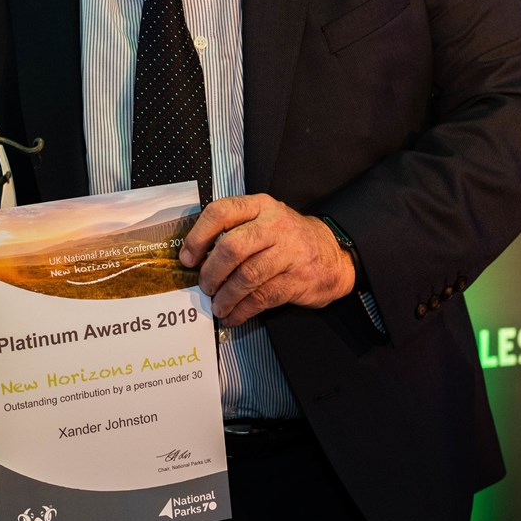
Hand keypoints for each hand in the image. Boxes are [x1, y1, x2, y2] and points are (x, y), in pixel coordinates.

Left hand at [179, 195, 354, 325]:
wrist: (334, 255)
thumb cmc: (288, 239)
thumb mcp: (263, 220)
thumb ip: (234, 230)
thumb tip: (196, 257)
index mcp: (260, 206)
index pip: (220, 212)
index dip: (198, 236)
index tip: (187, 258)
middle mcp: (274, 225)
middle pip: (232, 247)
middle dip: (211, 272)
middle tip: (204, 285)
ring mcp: (288, 252)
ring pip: (246, 276)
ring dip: (226, 296)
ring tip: (217, 305)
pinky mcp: (297, 279)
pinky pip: (262, 298)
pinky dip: (242, 310)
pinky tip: (233, 315)